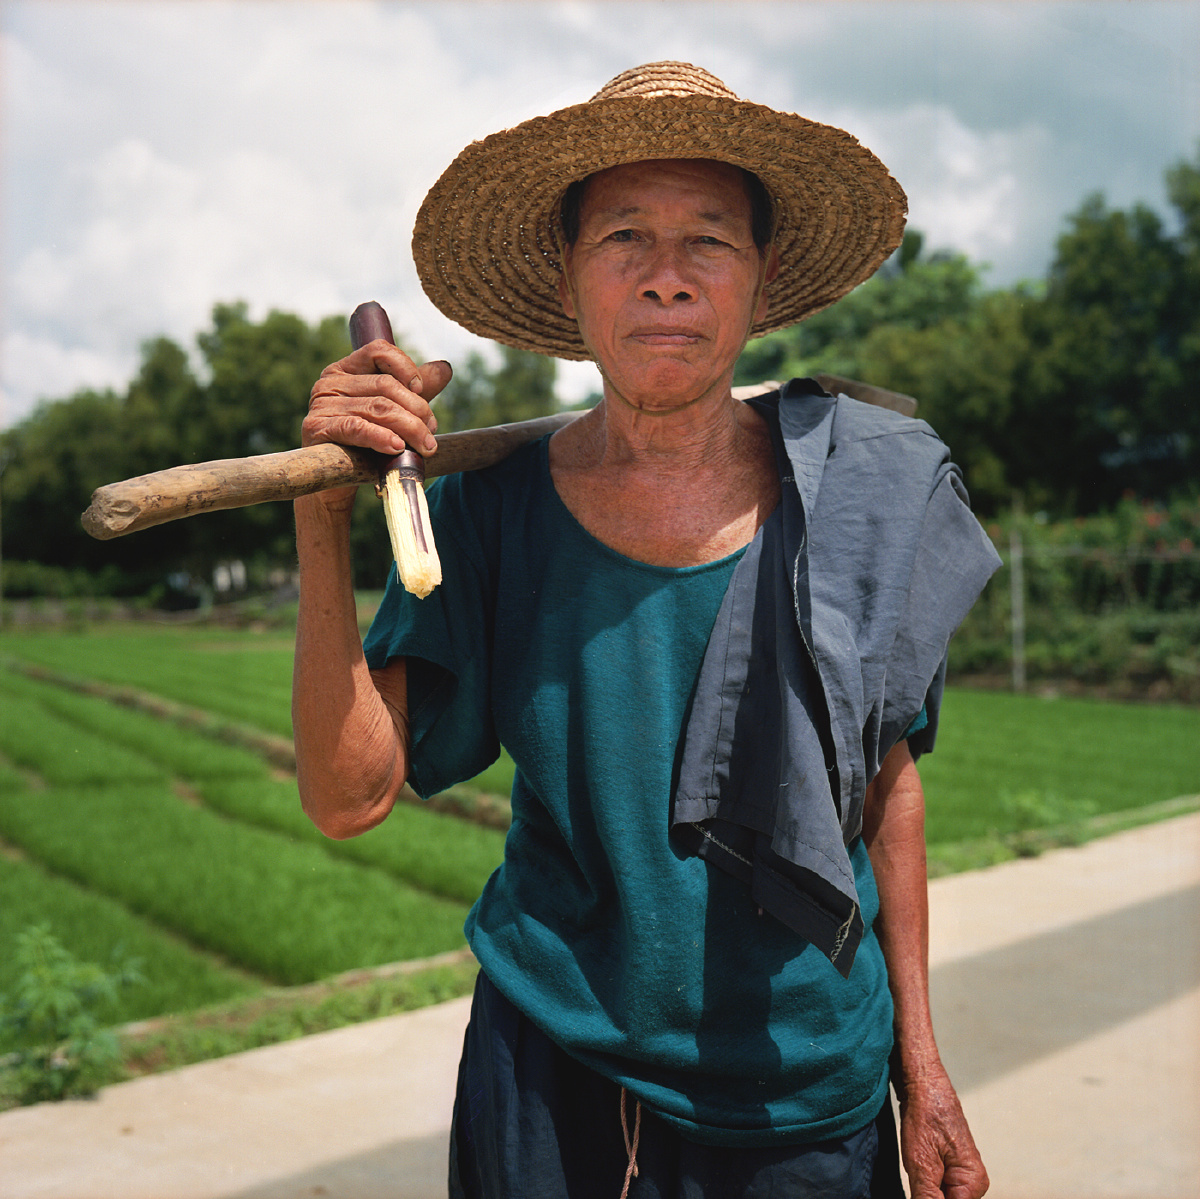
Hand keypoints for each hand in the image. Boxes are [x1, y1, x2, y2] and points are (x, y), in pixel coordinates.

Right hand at [301, 341, 453, 510]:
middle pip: (384, 385)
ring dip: (410, 428)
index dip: (406, 367)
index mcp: (346, 370)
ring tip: (426, 446)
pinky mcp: (317, 428)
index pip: (379, 351)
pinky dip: (382, 437)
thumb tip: (444, 369)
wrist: (337, 484)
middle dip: (417, 409)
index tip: (422, 391)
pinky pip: (357, 428)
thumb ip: (414, 391)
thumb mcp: (393, 414)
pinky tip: (398, 447)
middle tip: (432, 432)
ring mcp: (321, 405)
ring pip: (377, 407)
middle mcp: (330, 382)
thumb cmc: (366, 446)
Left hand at [896, 1062, 988, 1197]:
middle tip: (916, 1177)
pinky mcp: (948, 1164)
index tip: (919, 1189)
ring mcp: (961, 1172)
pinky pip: (937, 1186)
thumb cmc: (925, 1114)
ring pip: (940, 1196)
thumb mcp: (921, 1163)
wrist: (922, 1083)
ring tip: (915, 1171)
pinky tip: (915, 1170)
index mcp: (972, 1182)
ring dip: (924, 1192)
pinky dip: (924, 1185)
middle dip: (927, 1196)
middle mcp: (972, 1181)